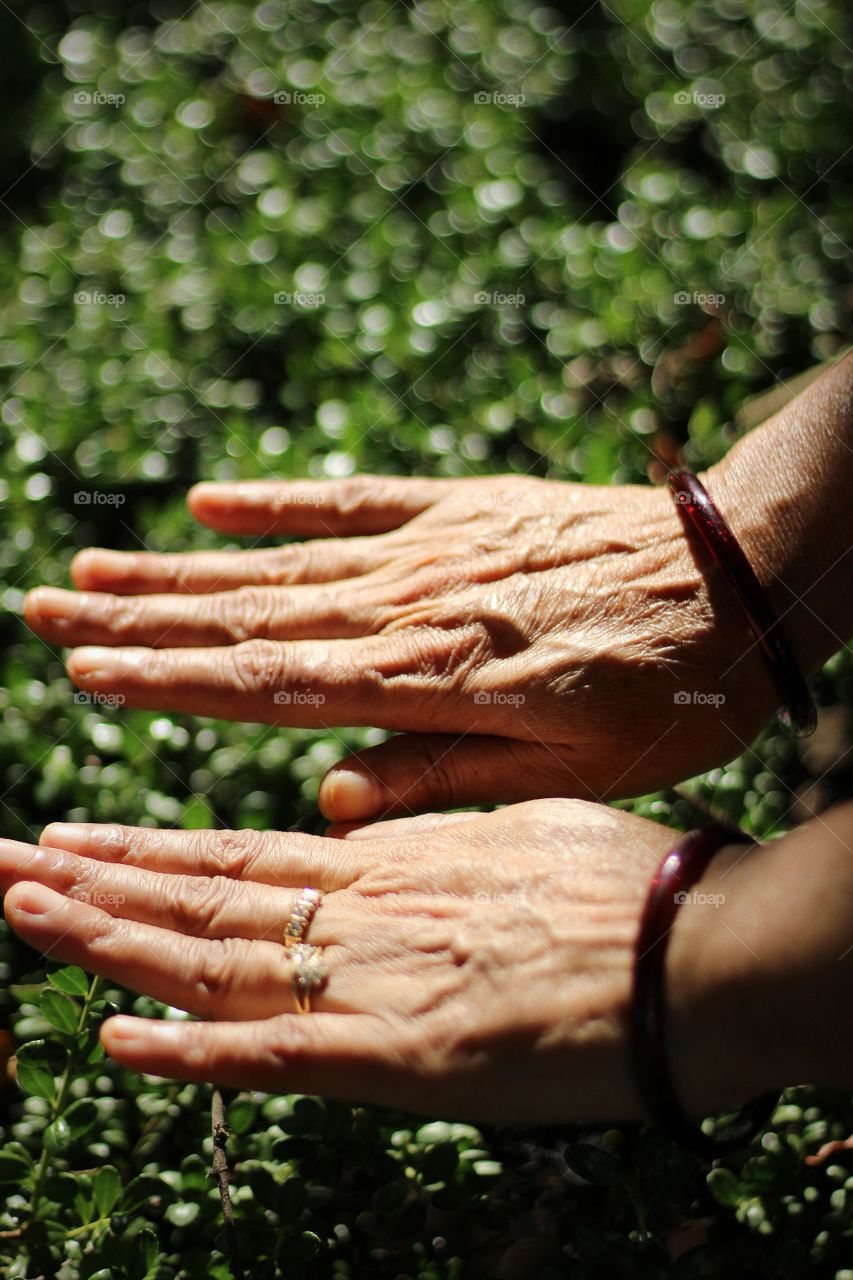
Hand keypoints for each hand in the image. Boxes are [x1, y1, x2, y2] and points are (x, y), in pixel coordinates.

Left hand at [6, 800, 852, 1124]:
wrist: (692, 948)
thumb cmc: (618, 885)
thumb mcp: (515, 821)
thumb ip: (429, 824)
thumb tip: (362, 820)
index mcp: (387, 859)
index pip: (235, 854)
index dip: (145, 852)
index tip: (72, 840)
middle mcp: (358, 912)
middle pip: (198, 899)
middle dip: (92, 884)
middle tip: (3, 865)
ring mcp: (370, 983)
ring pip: (211, 960)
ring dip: (109, 941)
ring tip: (23, 912)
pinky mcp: (401, 1058)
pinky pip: (276, 1058)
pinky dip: (191, 1054)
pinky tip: (114, 1043)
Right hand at [24, 474, 774, 818]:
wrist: (739, 579)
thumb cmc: (667, 694)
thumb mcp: (566, 773)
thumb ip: (441, 778)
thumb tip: (330, 798)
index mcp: (421, 682)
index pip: (263, 686)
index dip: (166, 681)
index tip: (83, 671)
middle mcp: (402, 608)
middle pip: (242, 617)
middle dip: (133, 619)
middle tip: (41, 609)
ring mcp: (428, 549)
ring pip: (275, 561)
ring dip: (175, 567)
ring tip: (89, 564)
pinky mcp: (461, 508)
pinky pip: (352, 501)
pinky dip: (278, 501)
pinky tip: (210, 502)